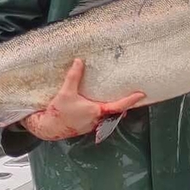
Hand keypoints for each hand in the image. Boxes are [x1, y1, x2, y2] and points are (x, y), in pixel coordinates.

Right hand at [21, 59, 144, 140]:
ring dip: (112, 110)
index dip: (131, 100)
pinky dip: (102, 113)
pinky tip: (98, 107)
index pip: (118, 105)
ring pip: (107, 117)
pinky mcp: (86, 127)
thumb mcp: (66, 92)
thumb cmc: (58, 111)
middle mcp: (97, 120)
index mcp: (96, 111)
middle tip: (132, 97)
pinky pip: (99, 120)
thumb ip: (74, 76)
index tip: (141, 94)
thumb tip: (78, 61)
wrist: (48, 128)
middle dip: (123, 106)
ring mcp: (92, 125)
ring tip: (118, 100)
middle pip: (115, 112)